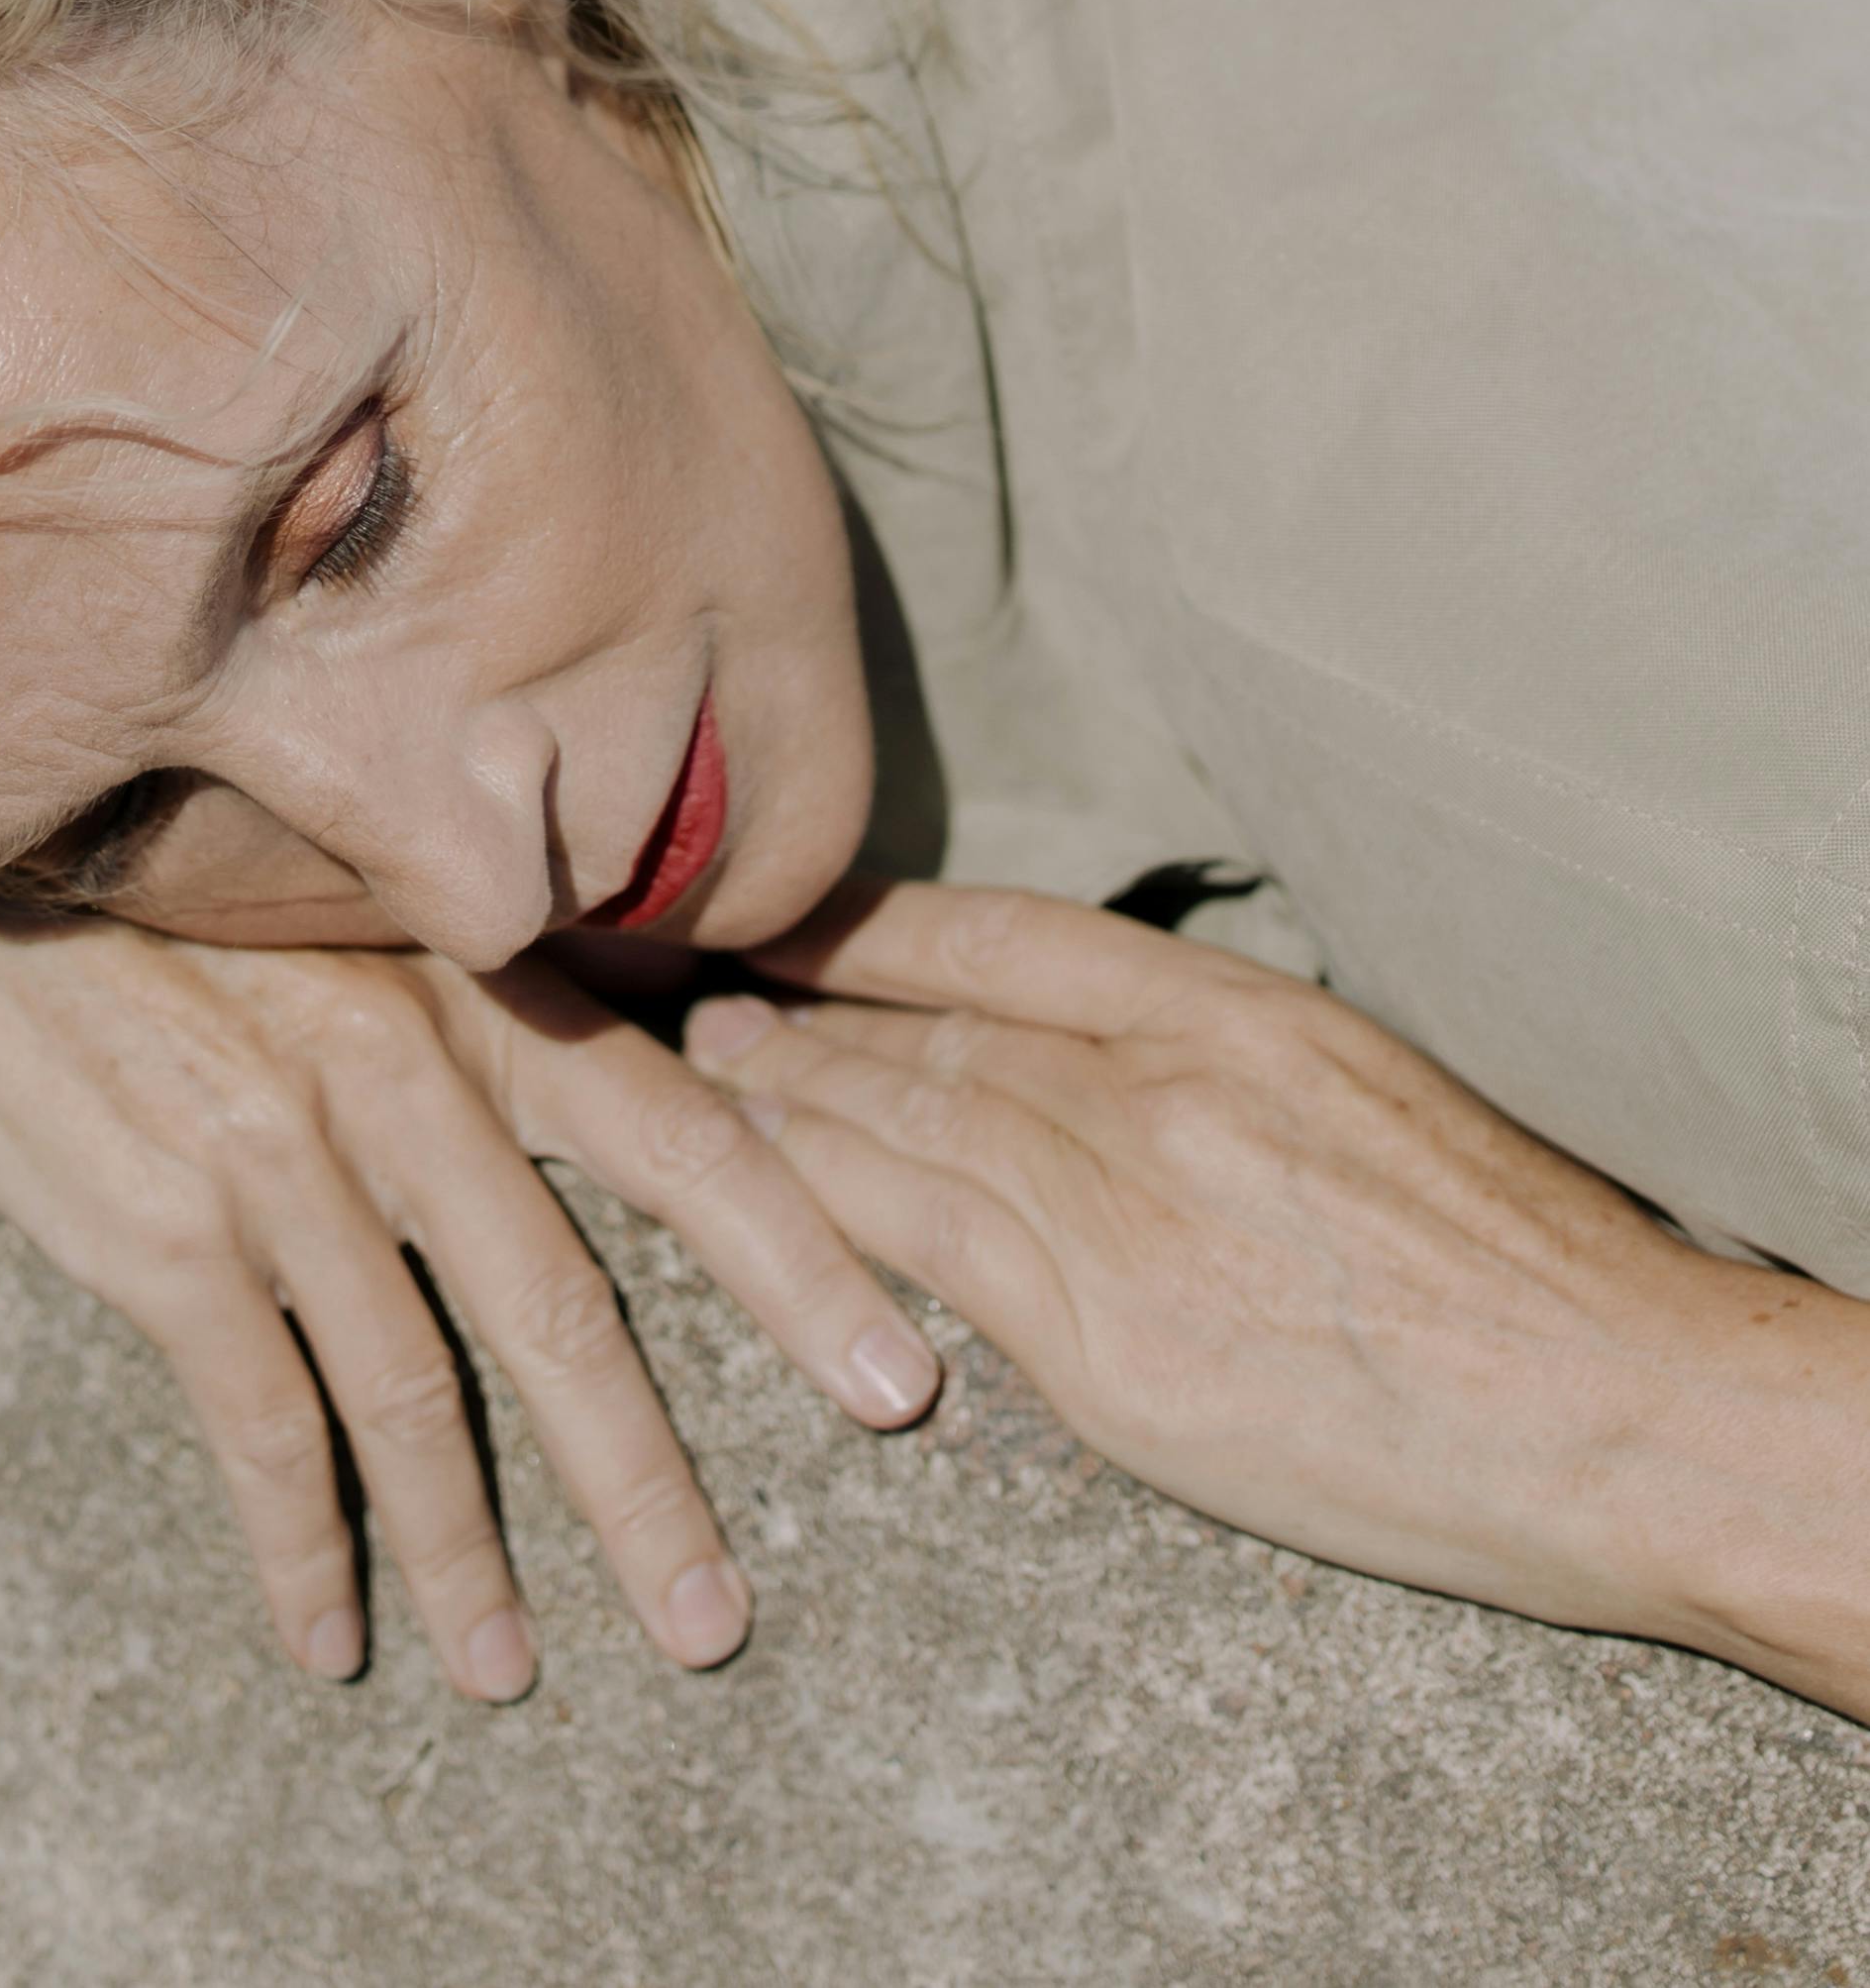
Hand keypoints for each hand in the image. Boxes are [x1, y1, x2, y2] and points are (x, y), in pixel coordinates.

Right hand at [0, 829, 942, 1699]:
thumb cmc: (141, 880)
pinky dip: (307, 1546)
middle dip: (649, 1484)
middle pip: (565, 1307)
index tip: (897, 1383)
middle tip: (714, 1622)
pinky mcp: (161, 1229)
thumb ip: (460, 978)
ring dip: (470, 1556)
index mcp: (462, 982)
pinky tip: (327, 1635)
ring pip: (415, 1393)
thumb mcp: (333, 893)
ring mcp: (279, 1152)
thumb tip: (609, 1057)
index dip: (799, 1258)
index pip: (677, 1126)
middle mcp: (400, 1066)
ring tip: (511, 1671)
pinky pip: (263, 1427)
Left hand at [679, 881, 1869, 1671]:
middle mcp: (1157, 1089)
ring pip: (900, 1122)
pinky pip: (916, 1245)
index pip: (1008, 932)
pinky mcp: (1097, 1341)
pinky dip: (813, 1204)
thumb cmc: (1520, 1268)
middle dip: (801, 1006)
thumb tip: (1112, 1050)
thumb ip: (1221, 1062)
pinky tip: (745, 1189)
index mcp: (1234, 1016)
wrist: (1615, 1410)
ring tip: (703, 1071)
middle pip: (929, 1027)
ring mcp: (1117, 1209)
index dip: (879, 920)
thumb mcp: (1368, 1094)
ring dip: (782, 1095)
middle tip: (704, 989)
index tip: (791, 908)